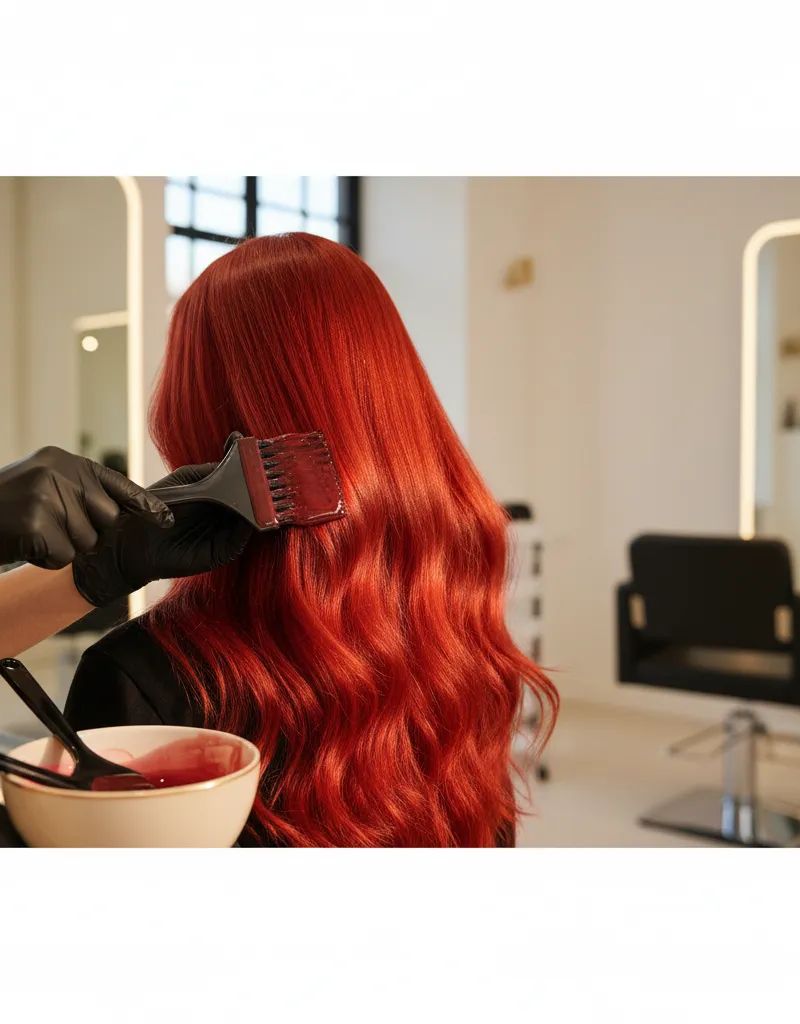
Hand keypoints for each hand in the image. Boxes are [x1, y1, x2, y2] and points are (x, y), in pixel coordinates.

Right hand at [0, 447, 173, 569]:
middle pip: (106, 519)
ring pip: (86, 542)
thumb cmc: (4, 509)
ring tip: (31, 533)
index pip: (115, 482)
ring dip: (62, 547)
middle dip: (85, 533)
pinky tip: (24, 544)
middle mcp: (58, 472)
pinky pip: (64, 557)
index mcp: (62, 460)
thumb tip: (120, 512)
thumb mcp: (41, 485)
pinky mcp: (36, 523)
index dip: (144, 504)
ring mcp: (46, 496)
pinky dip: (46, 559)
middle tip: (47, 526)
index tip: (167, 519)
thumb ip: (77, 492)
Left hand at [72, 461, 253, 606]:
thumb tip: (240, 455)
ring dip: (262, 510)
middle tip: (275, 478)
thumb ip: (214, 469)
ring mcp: (225, 536)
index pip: (245, 486)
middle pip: (254, 504)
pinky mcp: (221, 553)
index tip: (268, 460)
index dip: (256, 476)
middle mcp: (226, 517)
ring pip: (252, 523)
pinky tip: (251, 514)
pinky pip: (239, 540)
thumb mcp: (188, 479)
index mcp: (219, 497)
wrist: (133, 539)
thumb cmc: (157, 505)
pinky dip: (248, 528)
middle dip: (264, 492)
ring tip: (269, 494)